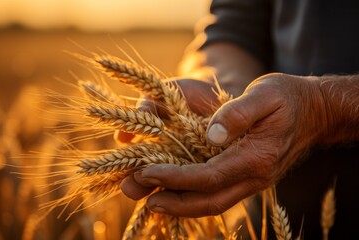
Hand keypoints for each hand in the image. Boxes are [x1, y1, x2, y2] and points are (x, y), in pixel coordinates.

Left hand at [120, 73, 326, 216]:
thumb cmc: (288, 98)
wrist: (314, 111)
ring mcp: (254, 179)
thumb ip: (239, 113)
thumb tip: (211, 134)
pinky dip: (196, 198)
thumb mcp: (265, 95)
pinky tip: (179, 194)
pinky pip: (220, 194)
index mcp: (257, 157)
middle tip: (145, 199)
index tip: (148, 172)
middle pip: (210, 200)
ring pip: (215, 202)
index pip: (209, 176)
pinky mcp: (250, 176)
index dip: (176, 178)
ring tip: (154, 202)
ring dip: (183, 206)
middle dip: (175, 202)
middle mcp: (255, 176)